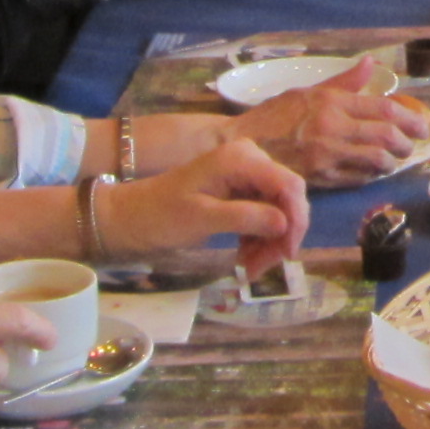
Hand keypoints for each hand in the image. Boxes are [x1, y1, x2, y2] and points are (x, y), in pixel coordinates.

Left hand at [105, 133, 308, 276]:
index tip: (288, 254)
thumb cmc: (162, 215)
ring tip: (250, 269)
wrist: (133, 217)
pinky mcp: (241, 189)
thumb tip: (284, 223)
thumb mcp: (202, 218)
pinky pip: (264, 214)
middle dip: (281, 236)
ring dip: (269, 242)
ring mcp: (246, 174)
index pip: (289, 185)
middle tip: (263, 269)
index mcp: (241, 158)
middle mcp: (249, 159)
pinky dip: (259, 238)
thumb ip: (245, 217)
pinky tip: (246, 257)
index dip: (296, 219)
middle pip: (286, 198)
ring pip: (278, 210)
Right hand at [241, 57, 429, 185]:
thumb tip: (371, 64)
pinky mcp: (321, 179)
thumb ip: (343, 82)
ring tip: (393, 159)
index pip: (385, 109)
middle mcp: (333, 128)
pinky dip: (372, 175)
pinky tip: (372, 171)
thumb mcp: (306, 91)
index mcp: (332, 102)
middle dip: (408, 143)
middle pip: (388, 137)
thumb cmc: (273, 116)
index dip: (413, 118)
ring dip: (392, 162)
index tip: (425, 125)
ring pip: (377, 161)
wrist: (242, 146)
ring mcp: (327, 156)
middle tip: (412, 144)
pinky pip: (358, 179)